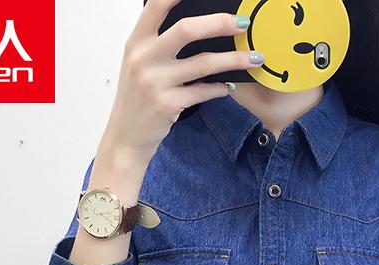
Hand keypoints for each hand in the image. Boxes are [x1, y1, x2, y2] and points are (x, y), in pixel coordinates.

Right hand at [105, 0, 262, 162]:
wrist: (125, 137)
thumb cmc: (137, 99)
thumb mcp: (139, 65)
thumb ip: (159, 44)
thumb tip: (198, 27)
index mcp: (136, 42)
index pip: (156, 4)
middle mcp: (144, 58)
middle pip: (187, 29)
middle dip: (220, 23)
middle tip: (243, 24)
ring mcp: (156, 82)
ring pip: (203, 63)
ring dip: (233, 60)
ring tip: (254, 58)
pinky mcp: (168, 104)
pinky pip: (203, 91)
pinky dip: (219, 88)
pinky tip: (228, 86)